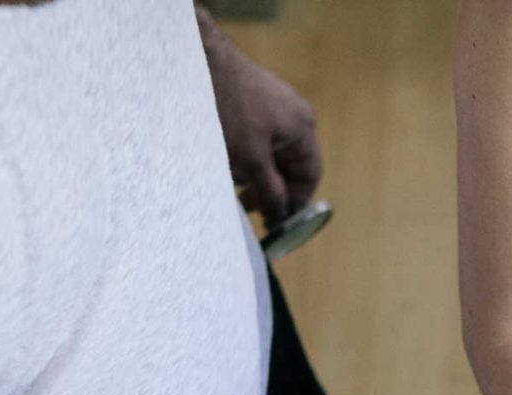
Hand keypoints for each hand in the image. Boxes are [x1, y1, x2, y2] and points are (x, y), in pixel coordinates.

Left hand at [197, 14, 321, 220]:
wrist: (201, 59)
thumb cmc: (229, 108)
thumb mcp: (250, 158)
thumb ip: (270, 189)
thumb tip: (281, 214)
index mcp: (303, 128)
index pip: (310, 175)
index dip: (294, 201)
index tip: (274, 218)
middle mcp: (296, 116)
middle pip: (290, 165)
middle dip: (269, 186)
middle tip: (246, 202)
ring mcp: (276, 106)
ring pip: (271, 153)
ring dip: (253, 170)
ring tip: (231, 176)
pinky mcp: (255, 100)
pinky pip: (258, 137)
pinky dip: (245, 152)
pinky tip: (224, 156)